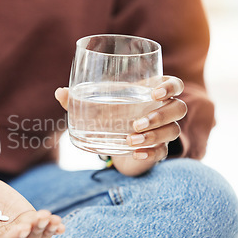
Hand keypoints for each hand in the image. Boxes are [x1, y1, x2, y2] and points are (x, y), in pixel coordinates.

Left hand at [54, 76, 186, 175]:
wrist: (111, 142)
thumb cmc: (106, 115)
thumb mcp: (92, 107)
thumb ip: (76, 100)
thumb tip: (59, 92)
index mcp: (150, 93)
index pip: (174, 84)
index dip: (171, 87)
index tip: (155, 93)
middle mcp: (162, 111)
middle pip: (178, 109)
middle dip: (160, 115)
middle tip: (136, 123)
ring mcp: (163, 131)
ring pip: (173, 131)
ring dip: (154, 136)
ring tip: (130, 139)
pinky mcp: (158, 150)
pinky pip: (163, 152)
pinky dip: (150, 152)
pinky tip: (135, 153)